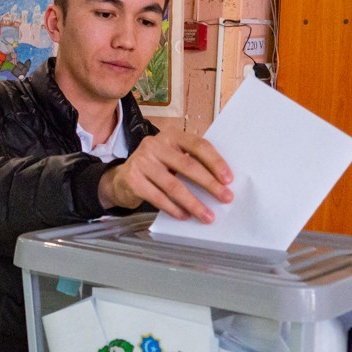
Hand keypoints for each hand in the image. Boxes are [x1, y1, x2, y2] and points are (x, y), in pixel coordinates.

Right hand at [98, 128, 232, 222]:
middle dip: (210, 184)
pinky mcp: (133, 180)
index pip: (198, 145)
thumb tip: (220, 182)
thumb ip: (190, 161)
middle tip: (226, 198)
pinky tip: (185, 216)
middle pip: (188, 166)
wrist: (122, 179)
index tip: (228, 179)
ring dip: (194, 203)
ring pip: (174, 185)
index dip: (215, 162)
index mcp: (170, 135)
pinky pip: (158, 197)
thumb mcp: (171, 157)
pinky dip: (174, 209)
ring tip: (207, 215)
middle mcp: (155, 145)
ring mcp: (142, 162)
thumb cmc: (156, 168)